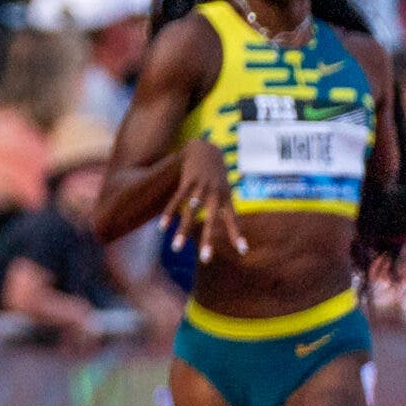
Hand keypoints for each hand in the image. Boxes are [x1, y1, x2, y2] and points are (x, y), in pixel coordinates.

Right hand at [162, 138, 246, 262]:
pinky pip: (177, 200)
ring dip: (183, 231)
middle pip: (211, 220)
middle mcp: (215, 193)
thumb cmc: (215, 171)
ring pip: (191, 213)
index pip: (233, 219)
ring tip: (176, 248)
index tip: (242, 251)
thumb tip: (226, 222)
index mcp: (226, 197)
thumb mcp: (224, 186)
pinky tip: (163, 228)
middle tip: (205, 259)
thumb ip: (223, 204)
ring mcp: (200, 186)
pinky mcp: (187, 180)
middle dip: (208, 239)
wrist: (205, 146)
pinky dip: (169, 213)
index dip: (237, 234)